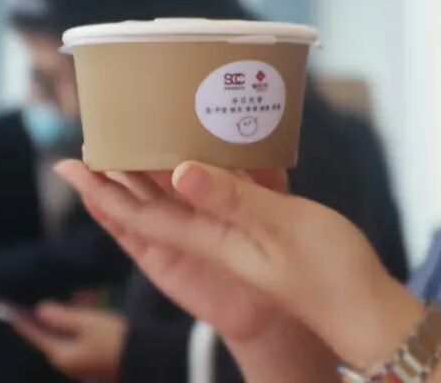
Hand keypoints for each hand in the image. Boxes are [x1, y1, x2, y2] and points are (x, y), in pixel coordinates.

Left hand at [13, 303, 125, 382]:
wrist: (145, 357)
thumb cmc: (114, 338)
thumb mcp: (88, 322)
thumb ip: (62, 316)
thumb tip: (40, 310)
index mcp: (61, 354)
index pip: (37, 335)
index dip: (24, 321)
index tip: (11, 312)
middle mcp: (68, 362)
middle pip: (54, 335)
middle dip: (57, 314)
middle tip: (64, 296)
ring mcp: (82, 364)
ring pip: (70, 336)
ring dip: (74, 317)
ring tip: (86, 297)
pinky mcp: (94, 362)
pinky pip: (81, 340)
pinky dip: (84, 326)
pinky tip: (95, 312)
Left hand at [56, 160, 423, 369]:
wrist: (363, 311)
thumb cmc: (328, 275)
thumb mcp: (281, 232)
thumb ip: (233, 200)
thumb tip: (178, 172)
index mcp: (210, 241)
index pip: (142, 214)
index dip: (107, 189)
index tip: (77, 161)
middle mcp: (216, 235)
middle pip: (157, 198)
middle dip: (124, 169)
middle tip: (99, 132)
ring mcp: (239, 230)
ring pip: (190, 190)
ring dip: (161, 163)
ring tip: (141, 130)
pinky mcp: (264, 222)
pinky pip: (229, 189)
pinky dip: (214, 167)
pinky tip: (215, 146)